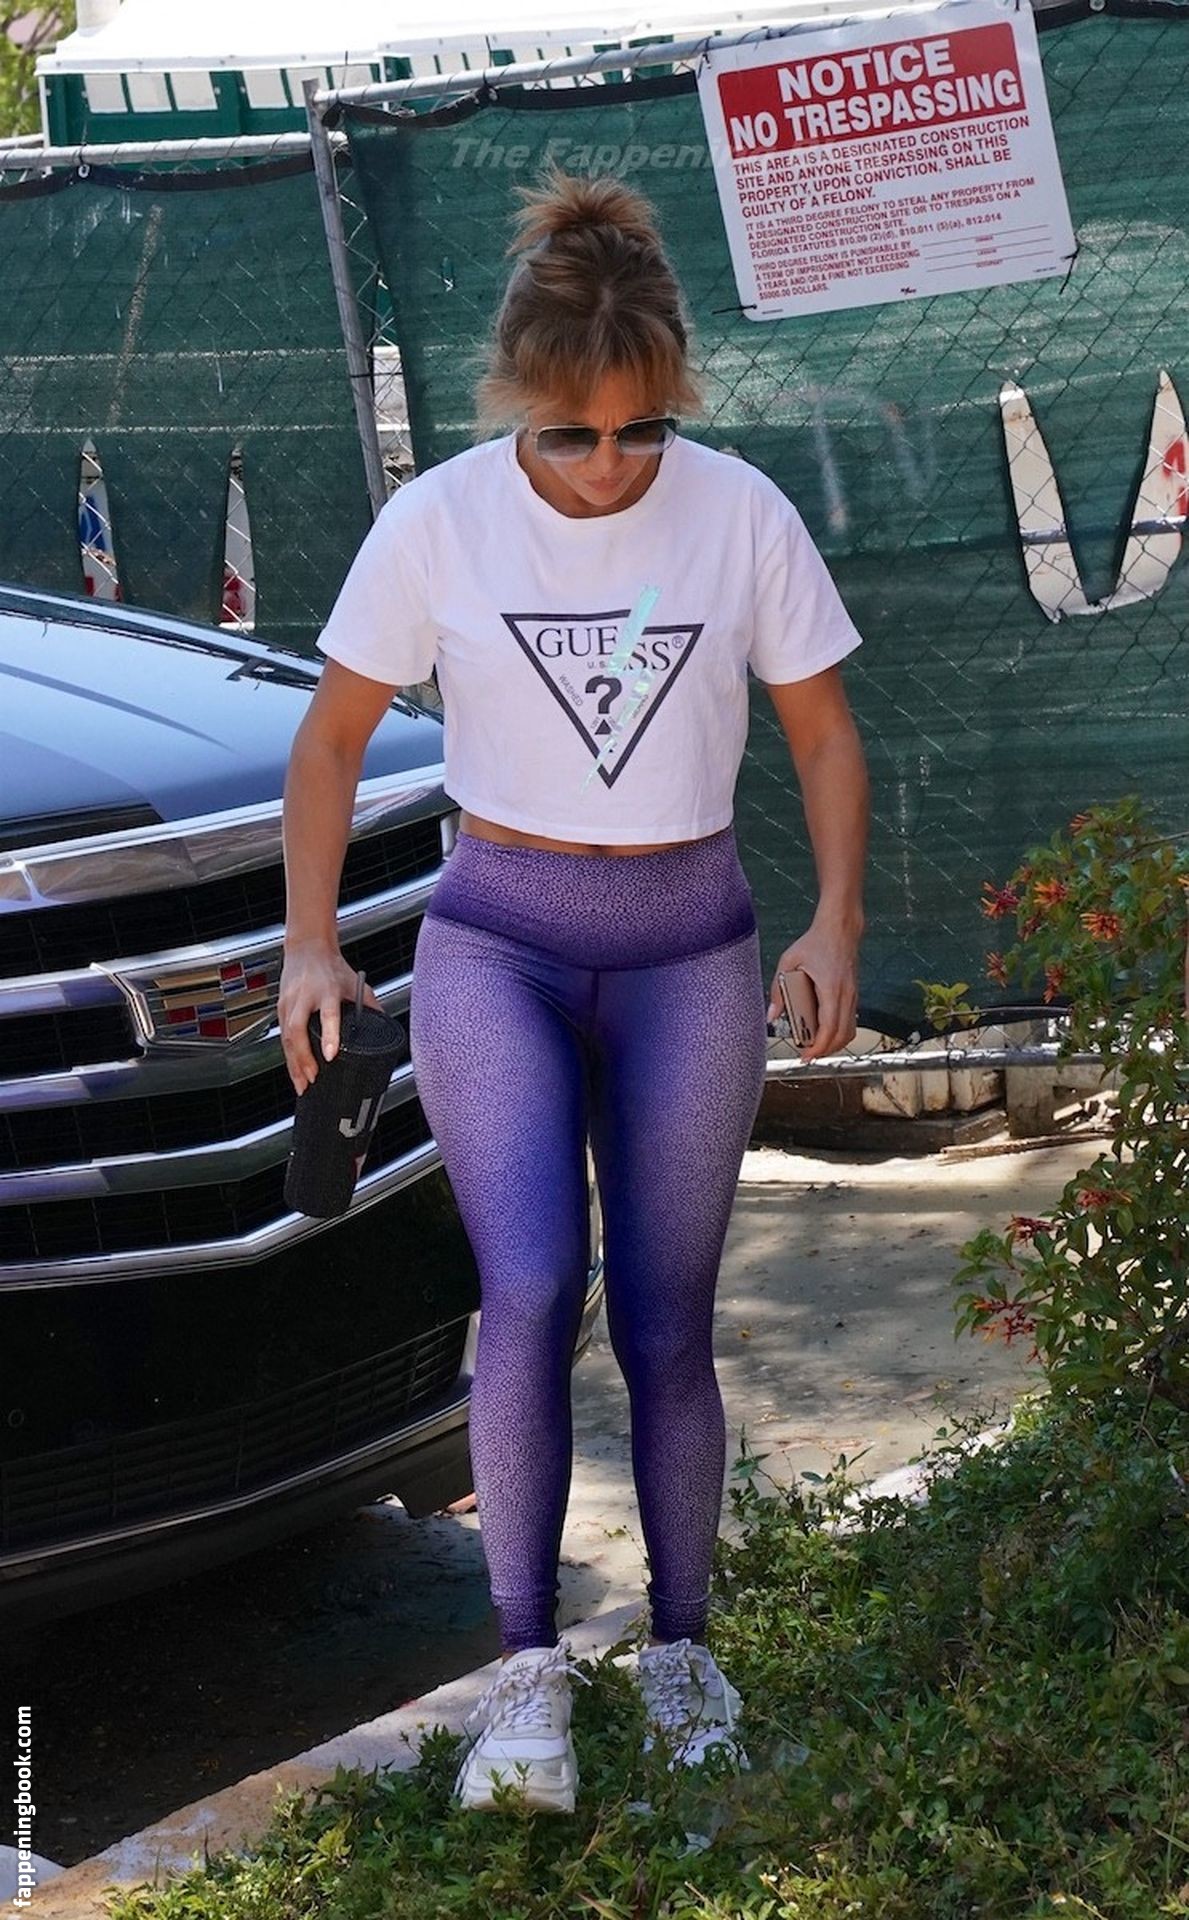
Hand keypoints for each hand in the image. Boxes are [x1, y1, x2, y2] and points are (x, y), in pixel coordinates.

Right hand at [278, 940, 383, 1094]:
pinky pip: (282, 1036)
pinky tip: (294, 1071)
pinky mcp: (280, 1008)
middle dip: (303, 1058)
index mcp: (327, 989)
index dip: (329, 1035)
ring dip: (293, 1063)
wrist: (307, 948)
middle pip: (298, 1030)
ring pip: (286, 1037)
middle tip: (313, 1078)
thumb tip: (384, 1028)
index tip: (331, 1054)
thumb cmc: (332, 966)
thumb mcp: (355, 982)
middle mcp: (305, 996)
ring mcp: (289, 1002)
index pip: (327, 1014)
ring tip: (302, 1085)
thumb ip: (369, 1005)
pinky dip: (289, 1056)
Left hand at [767, 917, 860, 1062]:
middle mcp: (846, 995)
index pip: (829, 1028)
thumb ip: (779, 989)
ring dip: (835, 1044)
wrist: (840, 928)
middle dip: (826, 1050)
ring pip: (850, 1030)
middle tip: (808, 1055)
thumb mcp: (789, 962)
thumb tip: (771, 1015)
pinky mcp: (853, 993)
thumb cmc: (815, 942)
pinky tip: (825, 1032)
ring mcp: (852, 995)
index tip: (806, 1055)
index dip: (818, 1046)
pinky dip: (840, 1032)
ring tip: (816, 1047)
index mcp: (831, 989)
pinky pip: (851, 1021)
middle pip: (842, 1035)